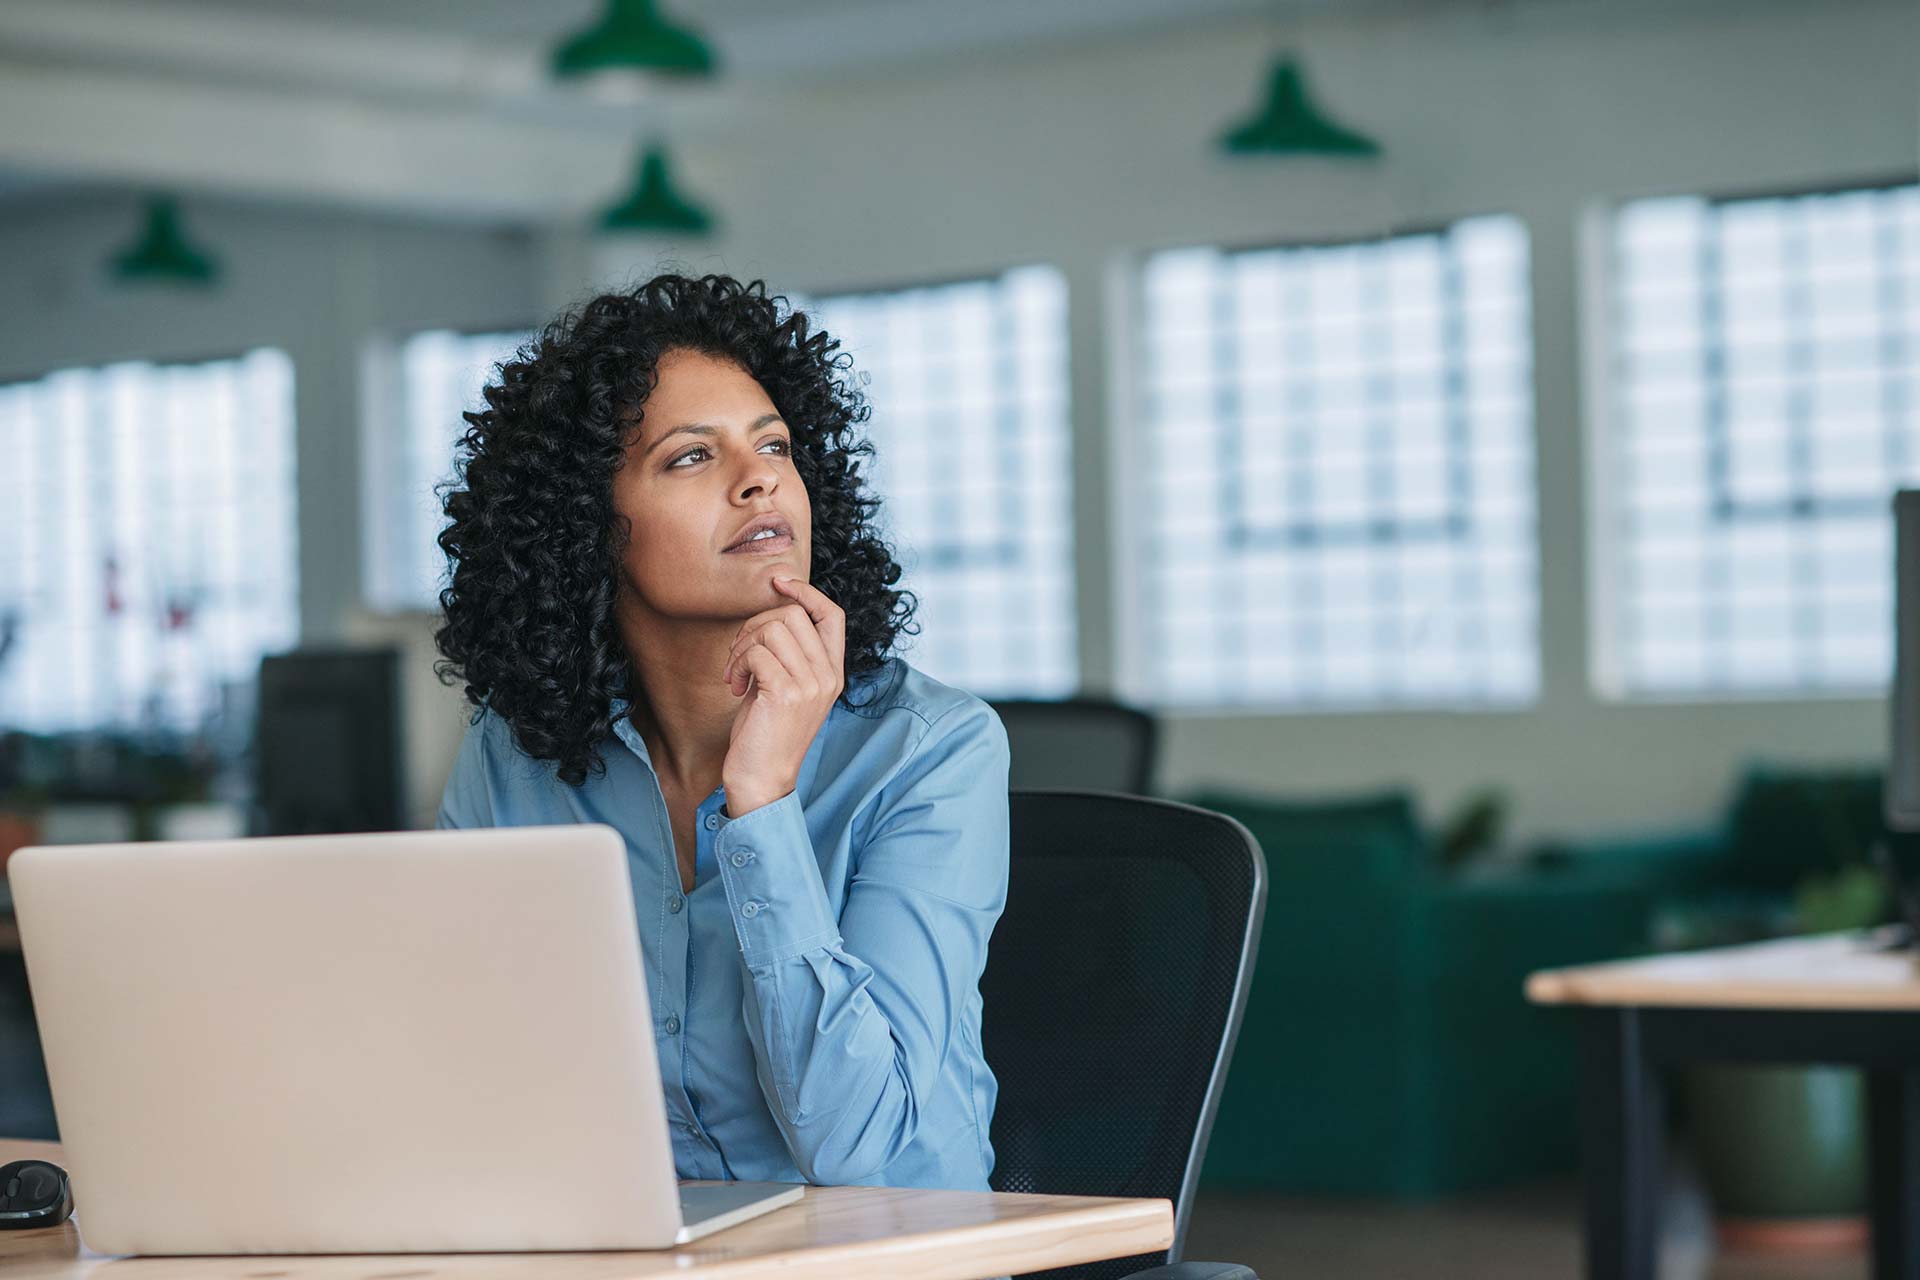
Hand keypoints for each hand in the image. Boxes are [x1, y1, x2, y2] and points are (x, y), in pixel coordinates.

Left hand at [721, 576, 845, 814]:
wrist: (763, 780)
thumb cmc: (766, 733)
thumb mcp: (784, 686)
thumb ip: (787, 653)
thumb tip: (771, 611)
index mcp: (833, 672)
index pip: (833, 615)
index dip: (806, 592)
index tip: (778, 582)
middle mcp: (829, 676)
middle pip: (795, 614)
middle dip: (755, 624)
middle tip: (739, 653)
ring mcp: (811, 685)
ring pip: (773, 628)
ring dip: (742, 644)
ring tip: (736, 672)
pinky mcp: (787, 694)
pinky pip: (757, 652)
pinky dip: (737, 664)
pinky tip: (735, 687)